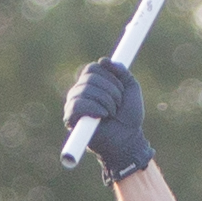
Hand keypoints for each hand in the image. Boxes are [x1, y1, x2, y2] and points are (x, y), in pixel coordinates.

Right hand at [63, 59, 155, 180]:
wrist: (127, 139)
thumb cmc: (129, 117)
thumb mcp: (131, 89)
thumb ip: (122, 72)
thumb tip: (105, 60)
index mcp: (92, 83)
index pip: (93, 68)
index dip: (110, 77)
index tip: (121, 90)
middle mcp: (79, 91)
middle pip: (90, 78)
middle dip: (111, 91)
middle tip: (118, 105)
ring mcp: (73, 104)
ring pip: (85, 90)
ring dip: (106, 102)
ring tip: (111, 113)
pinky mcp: (70, 118)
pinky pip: (78, 104)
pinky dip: (95, 109)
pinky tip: (102, 117)